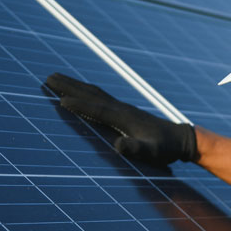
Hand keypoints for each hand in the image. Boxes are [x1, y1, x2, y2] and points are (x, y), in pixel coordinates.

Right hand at [45, 73, 197, 164]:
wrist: (181, 139)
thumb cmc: (166, 149)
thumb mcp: (152, 152)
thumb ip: (137, 149)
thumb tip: (119, 145)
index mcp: (124, 118)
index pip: (97, 109)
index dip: (79, 105)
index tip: (59, 99)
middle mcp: (121, 108)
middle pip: (91, 94)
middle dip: (69, 86)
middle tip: (48, 77)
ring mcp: (123, 108)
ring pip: (94, 93)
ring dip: (75, 85)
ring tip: (57, 79)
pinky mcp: (124, 111)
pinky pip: (100, 98)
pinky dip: (86, 92)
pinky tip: (82, 93)